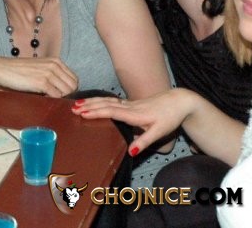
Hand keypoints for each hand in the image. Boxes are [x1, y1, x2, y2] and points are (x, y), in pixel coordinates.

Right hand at [0, 57, 77, 97]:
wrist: (4, 69)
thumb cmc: (20, 70)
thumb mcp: (40, 66)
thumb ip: (53, 73)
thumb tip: (65, 87)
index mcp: (56, 61)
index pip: (74, 78)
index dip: (69, 88)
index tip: (60, 92)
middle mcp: (54, 66)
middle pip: (73, 86)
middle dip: (66, 94)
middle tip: (54, 96)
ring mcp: (49, 74)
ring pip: (66, 92)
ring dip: (59, 97)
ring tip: (47, 96)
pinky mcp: (42, 83)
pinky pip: (56, 96)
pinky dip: (51, 99)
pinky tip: (42, 96)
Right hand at [70, 89, 190, 155]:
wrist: (179, 101)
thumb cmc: (170, 117)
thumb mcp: (160, 132)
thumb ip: (144, 141)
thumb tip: (130, 152)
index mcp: (135, 114)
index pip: (111, 111)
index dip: (96, 112)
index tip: (82, 113)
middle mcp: (129, 107)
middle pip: (105, 104)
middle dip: (88, 105)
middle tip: (72, 108)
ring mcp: (129, 103)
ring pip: (107, 100)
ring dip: (91, 101)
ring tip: (77, 103)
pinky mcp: (130, 103)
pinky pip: (111, 100)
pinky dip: (99, 100)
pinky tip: (93, 102)